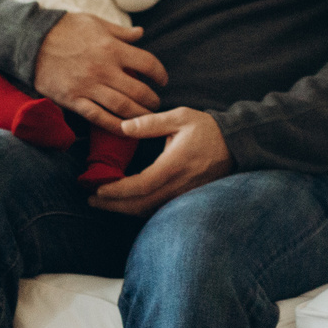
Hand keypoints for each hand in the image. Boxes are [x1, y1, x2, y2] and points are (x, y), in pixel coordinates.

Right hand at [31, 11, 166, 133]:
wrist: (31, 41)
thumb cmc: (65, 28)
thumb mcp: (95, 22)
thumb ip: (120, 32)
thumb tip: (141, 34)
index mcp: (112, 48)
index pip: (147, 63)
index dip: (160, 74)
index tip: (162, 80)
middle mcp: (103, 69)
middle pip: (138, 90)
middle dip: (152, 100)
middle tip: (156, 103)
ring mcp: (88, 87)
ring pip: (122, 107)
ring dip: (139, 115)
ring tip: (146, 118)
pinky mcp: (73, 100)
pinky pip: (99, 117)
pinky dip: (115, 126)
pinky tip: (126, 130)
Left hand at [87, 108, 230, 215]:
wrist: (236, 144)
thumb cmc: (207, 129)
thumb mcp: (180, 117)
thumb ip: (151, 123)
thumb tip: (124, 127)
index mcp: (175, 164)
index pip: (141, 185)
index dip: (117, 191)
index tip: (98, 189)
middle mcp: (179, 185)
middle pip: (141, 205)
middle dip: (113, 205)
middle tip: (92, 200)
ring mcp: (184, 195)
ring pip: (149, 211)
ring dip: (124, 210)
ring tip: (104, 202)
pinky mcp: (186, 199)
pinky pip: (159, 210)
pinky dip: (139, 210)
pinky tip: (127, 204)